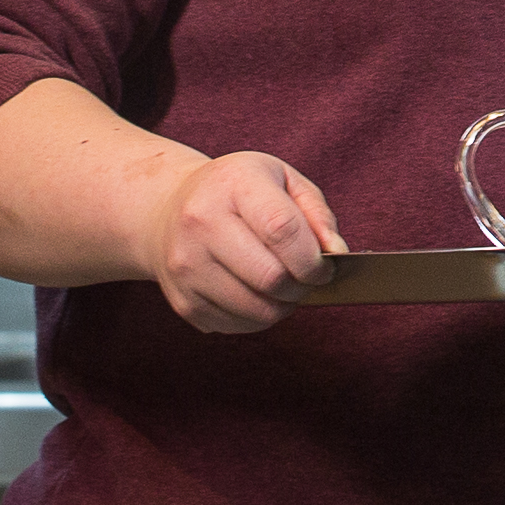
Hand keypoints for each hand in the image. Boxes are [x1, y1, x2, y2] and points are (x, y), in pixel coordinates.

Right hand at [140, 148, 345, 334]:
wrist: (166, 210)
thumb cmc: (237, 193)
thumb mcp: (281, 179)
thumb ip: (316, 214)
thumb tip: (337, 254)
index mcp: (233, 185)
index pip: (282, 230)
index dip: (313, 258)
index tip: (325, 267)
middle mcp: (201, 224)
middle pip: (270, 276)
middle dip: (301, 286)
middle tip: (307, 280)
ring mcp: (186, 265)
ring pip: (256, 308)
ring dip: (283, 306)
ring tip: (285, 287)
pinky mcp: (182, 300)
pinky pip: (236, 325)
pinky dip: (259, 318)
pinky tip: (258, 295)